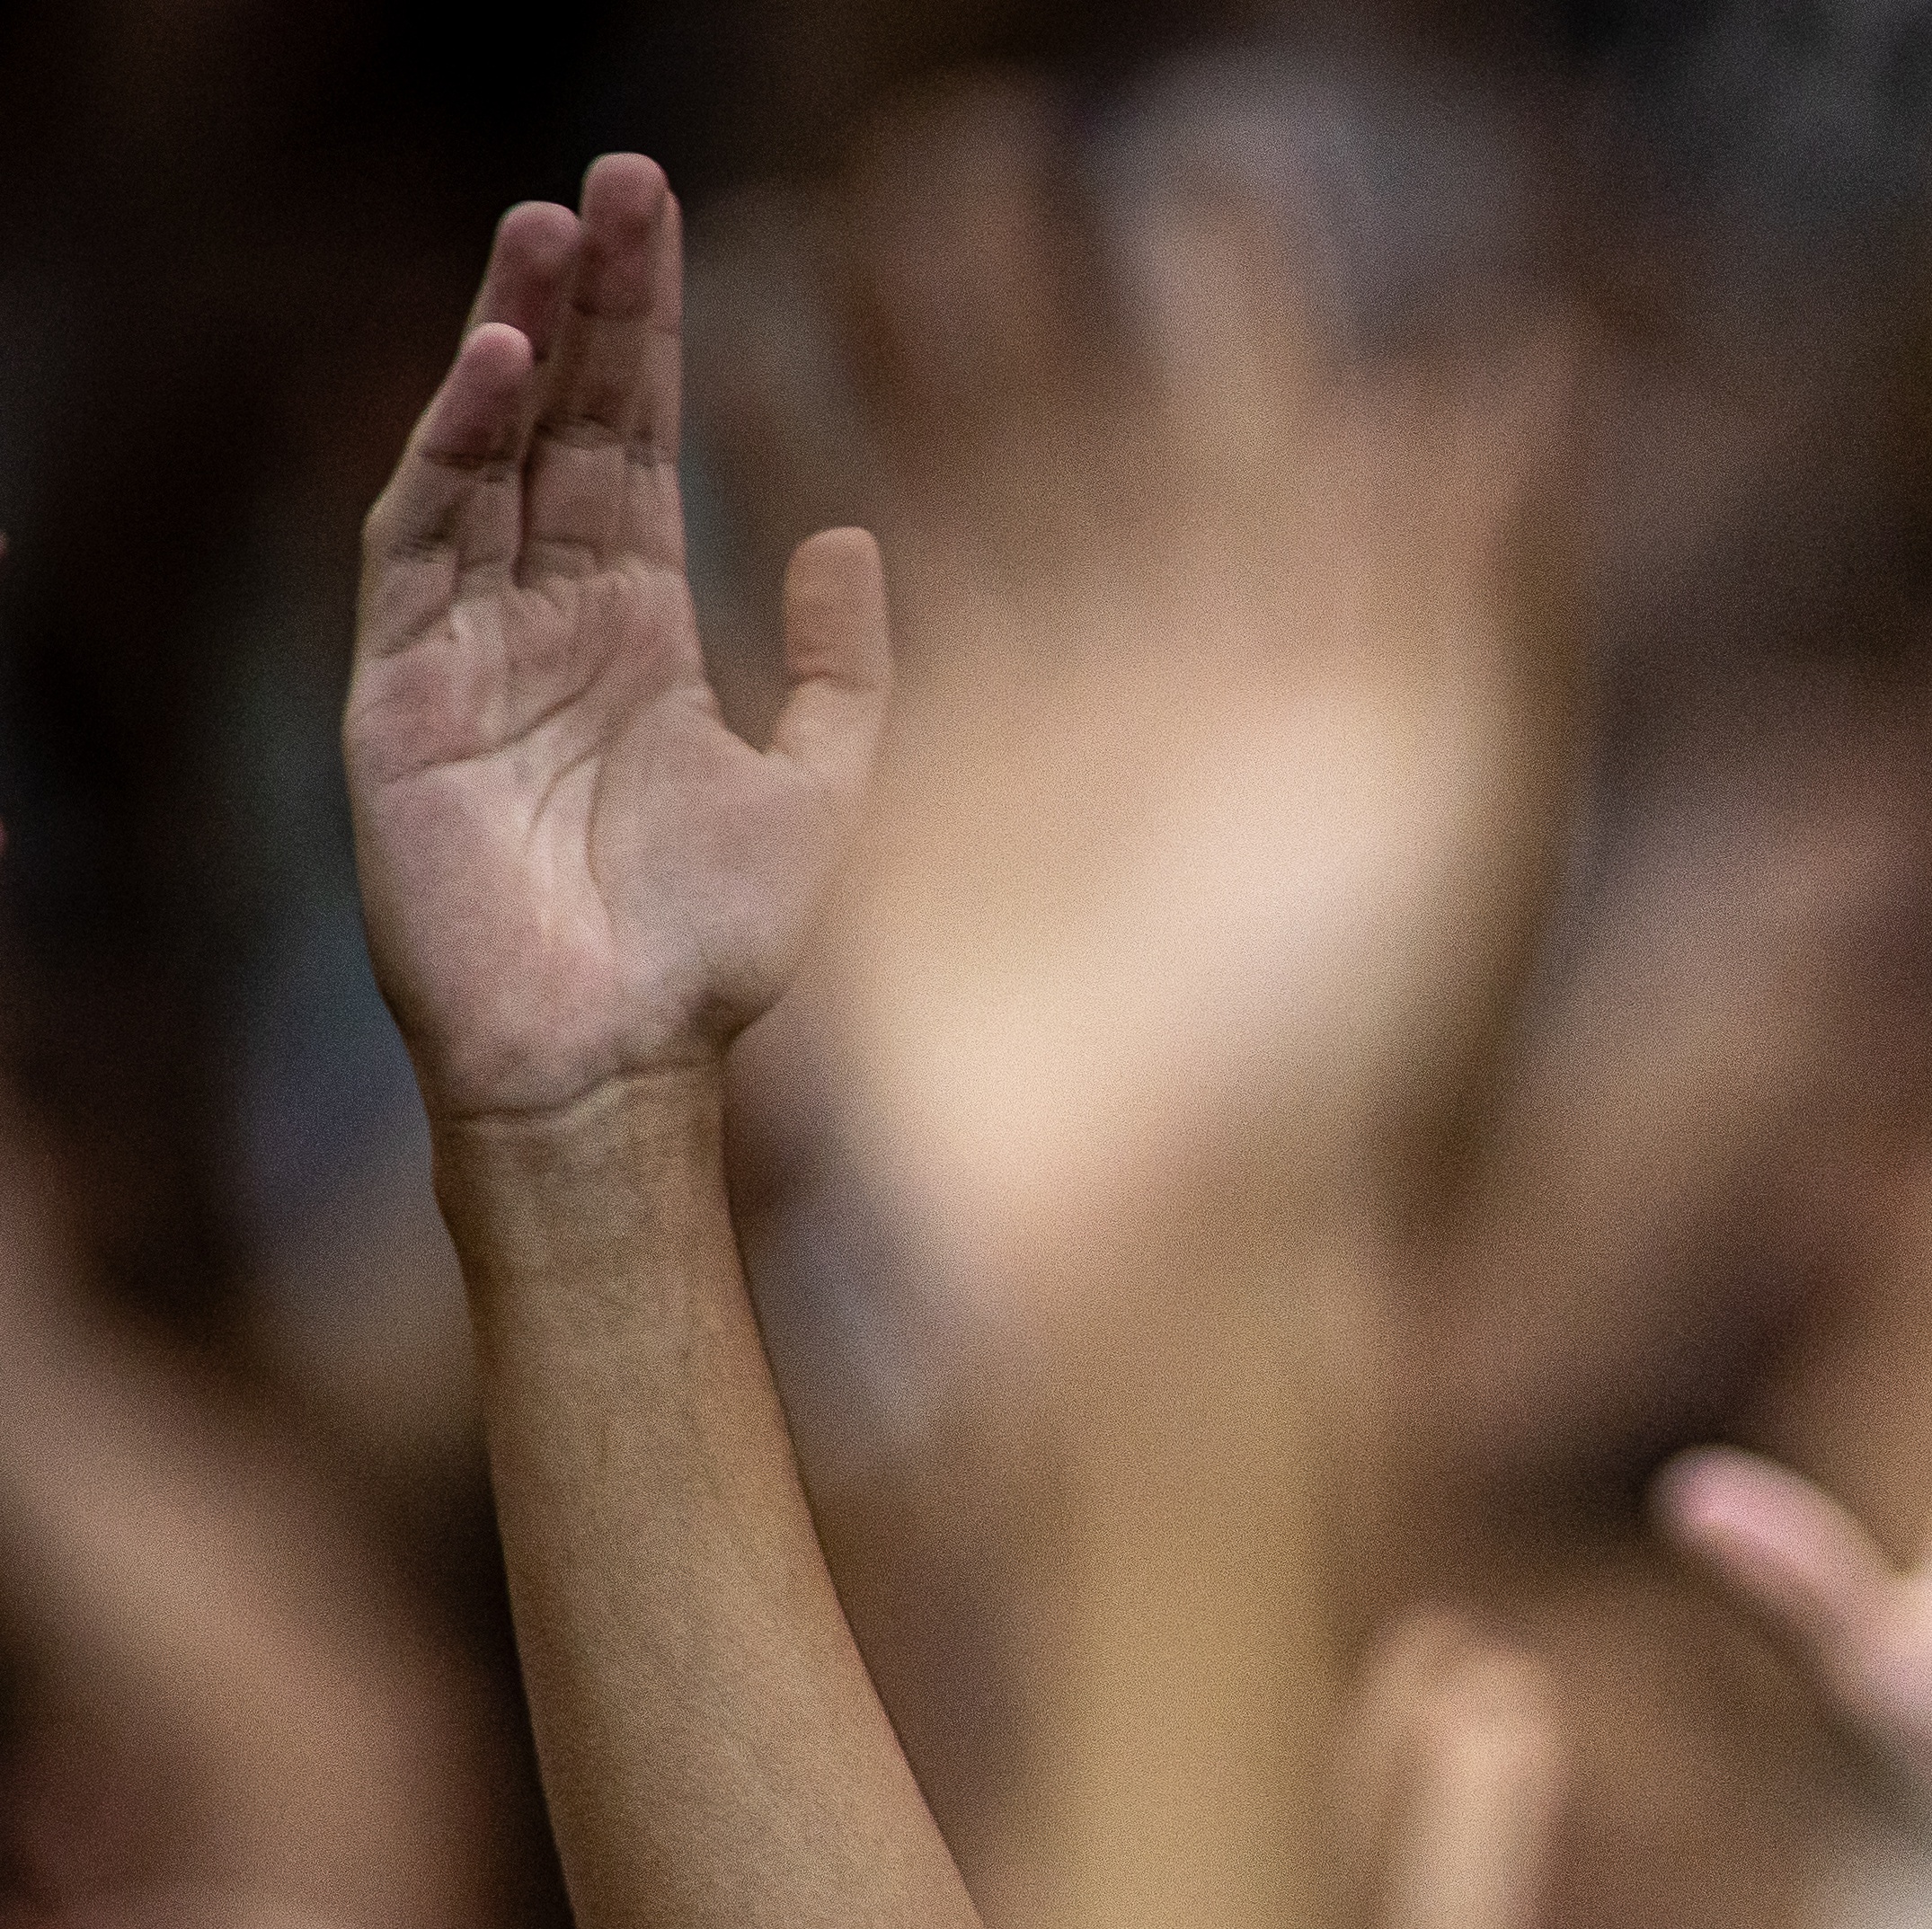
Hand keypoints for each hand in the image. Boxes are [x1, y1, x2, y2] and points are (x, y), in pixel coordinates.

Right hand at [349, 156, 887, 1125]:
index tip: (666, 216)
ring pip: (479, 455)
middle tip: (608, 180)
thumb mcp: (820, 787)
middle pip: (558, 421)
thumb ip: (840, 666)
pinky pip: (418, 541)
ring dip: (508, 341)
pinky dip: (450, 451)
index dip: (647, 331)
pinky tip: (493, 370)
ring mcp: (462, 644)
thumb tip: (850, 530)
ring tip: (546, 235)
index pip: (634, 440)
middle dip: (581, 301)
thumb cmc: (714, 949)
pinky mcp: (397, 690)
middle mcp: (544, 615)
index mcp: (636, 625)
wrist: (620, 1062)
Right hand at [814, 104, 1570, 1344]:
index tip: (1201, 171)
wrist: (1184, 1232)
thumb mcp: (1452, 786)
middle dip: (1027, 280)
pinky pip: (836, 584)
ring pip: (954, 470)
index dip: (1238, 299)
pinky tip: (738, 351)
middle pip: (1088, 414)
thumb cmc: (1347, 1043)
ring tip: (818, 205)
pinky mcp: (908, 777)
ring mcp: (1028, 710)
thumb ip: (1490, 565)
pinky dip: (788, 464)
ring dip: (895, 344)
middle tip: (964, 136)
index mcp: (1298, 650)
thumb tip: (1539, 357)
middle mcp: (1160, 661)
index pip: (1266, 422)